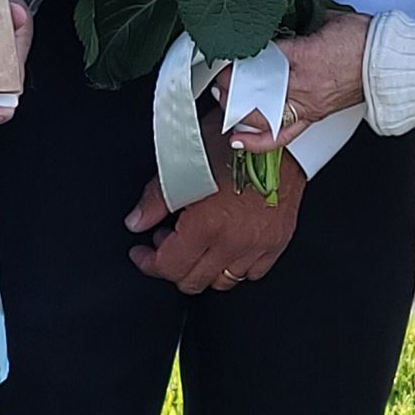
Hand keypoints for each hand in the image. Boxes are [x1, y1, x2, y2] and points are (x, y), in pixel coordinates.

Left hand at [124, 121, 306, 292]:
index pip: (170, 266)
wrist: (277, 133)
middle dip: (172, 265)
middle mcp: (235, 241)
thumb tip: (136, 221)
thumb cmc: (233, 141)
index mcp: (209, 224)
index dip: (149, 262)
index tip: (143, 254)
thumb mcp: (184, 162)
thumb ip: (156, 199)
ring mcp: (259, 245)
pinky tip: (225, 245)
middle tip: (166, 241)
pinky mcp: (277, 242)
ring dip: (203, 267)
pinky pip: (253, 273)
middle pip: (193, 281)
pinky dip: (235, 265)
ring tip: (195, 242)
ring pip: (223, 281)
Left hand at [224, 11, 372, 155]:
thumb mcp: (327, 19)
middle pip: (253, 89)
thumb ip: (301, 20)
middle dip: (230, 85)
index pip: (258, 59)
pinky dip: (257, 141)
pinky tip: (238, 140)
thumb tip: (285, 13)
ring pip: (261, 114)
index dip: (236, 58)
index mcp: (301, 55)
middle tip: (217, 77)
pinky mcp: (313, 116)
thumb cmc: (365, 39)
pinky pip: (281, 136)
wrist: (389, 63)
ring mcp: (306, 104)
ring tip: (222, 101)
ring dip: (237, 109)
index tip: (222, 53)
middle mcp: (300, 84)